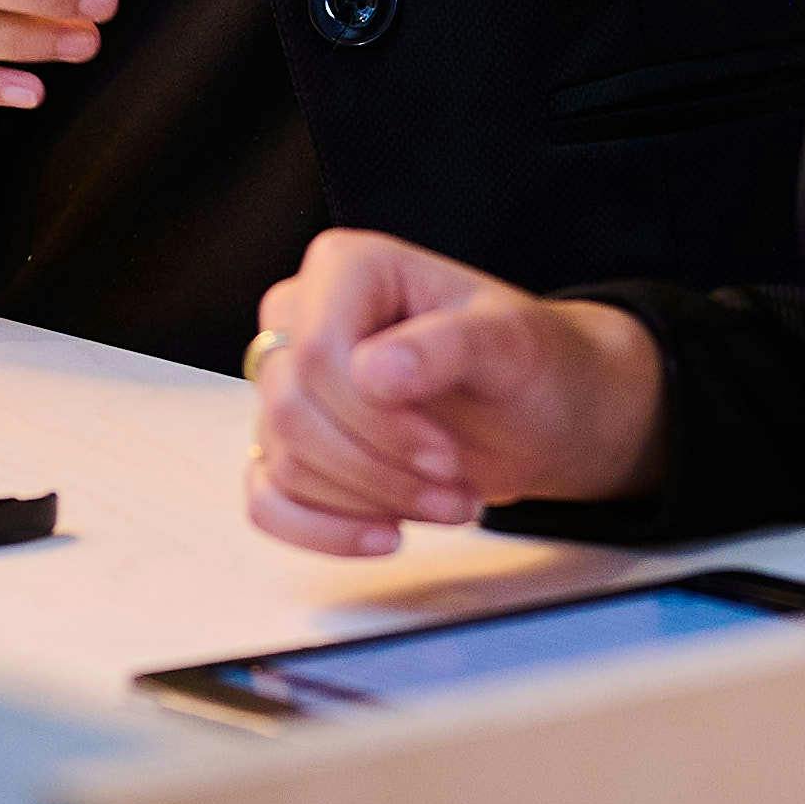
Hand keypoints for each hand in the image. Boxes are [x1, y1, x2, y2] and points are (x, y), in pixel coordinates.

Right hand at [241, 228, 667, 555]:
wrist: (539, 415)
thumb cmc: (529, 363)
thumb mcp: (512, 345)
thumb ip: (448, 345)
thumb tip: (371, 371)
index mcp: (347, 267)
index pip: (317, 352)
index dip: (375, 419)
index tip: (446, 454)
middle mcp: (302, 315)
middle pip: (292, 410)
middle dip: (378, 469)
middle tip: (458, 490)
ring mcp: (288, 382)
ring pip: (283, 461)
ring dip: (370, 503)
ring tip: (450, 505)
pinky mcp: (288, 444)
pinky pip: (265, 500)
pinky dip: (323, 532)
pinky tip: (387, 536)